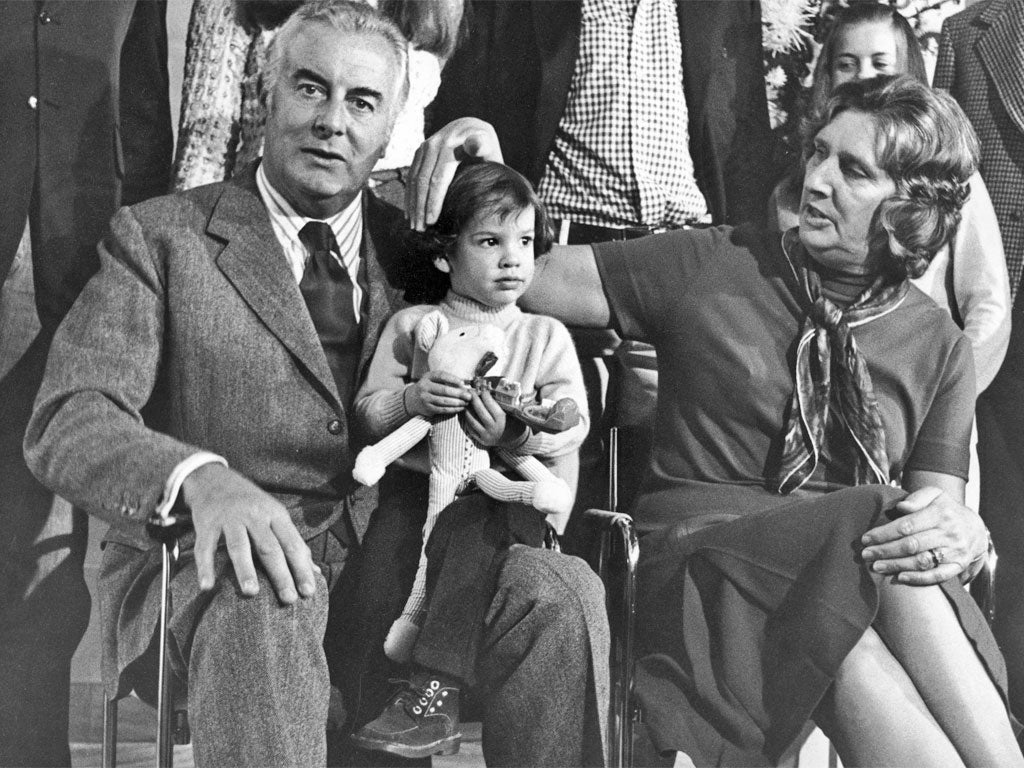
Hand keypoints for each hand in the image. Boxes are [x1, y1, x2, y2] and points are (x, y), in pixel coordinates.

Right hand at [181, 463, 318, 603]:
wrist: (215, 480)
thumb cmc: (251, 503)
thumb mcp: (275, 515)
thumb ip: (292, 542)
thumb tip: (315, 570)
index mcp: (276, 514)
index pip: (293, 544)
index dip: (302, 568)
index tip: (309, 592)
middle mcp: (254, 515)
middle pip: (269, 547)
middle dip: (280, 574)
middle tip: (288, 599)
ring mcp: (230, 519)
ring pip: (239, 546)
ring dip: (245, 569)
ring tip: (251, 592)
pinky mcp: (207, 524)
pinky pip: (205, 547)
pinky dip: (205, 567)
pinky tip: (207, 586)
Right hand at [405, 370, 471, 417]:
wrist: (413, 398)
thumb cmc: (430, 387)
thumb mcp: (434, 379)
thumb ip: (447, 380)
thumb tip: (465, 385)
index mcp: (428, 377)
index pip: (441, 376)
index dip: (452, 379)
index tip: (462, 383)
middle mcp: (425, 387)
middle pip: (444, 390)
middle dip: (458, 393)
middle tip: (469, 396)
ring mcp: (425, 398)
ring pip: (444, 401)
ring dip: (457, 402)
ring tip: (466, 402)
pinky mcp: (427, 408)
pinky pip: (442, 409)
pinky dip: (453, 409)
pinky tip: (461, 408)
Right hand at [406, 118, 502, 229]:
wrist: (470, 126)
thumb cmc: (485, 145)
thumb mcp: (488, 145)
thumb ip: (483, 147)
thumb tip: (476, 144)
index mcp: (450, 145)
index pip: (438, 178)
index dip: (433, 202)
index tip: (432, 221)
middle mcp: (433, 144)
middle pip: (422, 181)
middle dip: (420, 207)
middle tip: (420, 230)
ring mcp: (424, 147)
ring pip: (414, 180)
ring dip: (412, 204)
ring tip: (414, 226)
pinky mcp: (419, 152)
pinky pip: (411, 176)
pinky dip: (409, 195)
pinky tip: (409, 212)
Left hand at [462, 389, 514, 447]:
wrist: (514, 440)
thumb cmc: (514, 423)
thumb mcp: (512, 413)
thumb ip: (503, 403)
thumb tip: (490, 390)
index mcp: (502, 420)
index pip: (490, 404)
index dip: (485, 395)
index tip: (482, 388)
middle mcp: (493, 428)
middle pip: (480, 411)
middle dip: (474, 400)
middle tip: (471, 392)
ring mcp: (486, 435)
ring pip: (473, 421)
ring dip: (468, 410)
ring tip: (466, 402)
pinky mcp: (481, 440)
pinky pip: (471, 429)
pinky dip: (467, 420)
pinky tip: (467, 413)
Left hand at [860, 486, 988, 584]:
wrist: (975, 528)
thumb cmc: (945, 509)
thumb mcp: (935, 495)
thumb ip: (917, 498)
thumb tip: (901, 507)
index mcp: (941, 513)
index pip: (907, 525)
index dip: (884, 533)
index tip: (866, 538)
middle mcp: (949, 533)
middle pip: (912, 545)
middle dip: (885, 551)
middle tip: (865, 555)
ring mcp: (955, 551)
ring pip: (922, 561)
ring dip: (896, 565)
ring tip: (876, 566)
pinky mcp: (958, 566)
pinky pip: (938, 575)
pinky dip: (918, 578)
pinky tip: (900, 578)